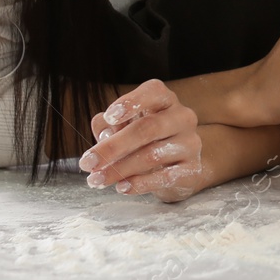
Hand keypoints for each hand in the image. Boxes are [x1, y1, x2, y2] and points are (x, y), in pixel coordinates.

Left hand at [79, 80, 205, 202]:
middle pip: (148, 128)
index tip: (109, 117)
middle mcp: (182, 117)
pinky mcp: (192, 168)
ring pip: (152, 155)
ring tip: (96, 179)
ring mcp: (190, 143)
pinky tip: (121, 187)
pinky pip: (165, 177)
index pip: (153, 92)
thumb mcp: (125, 127)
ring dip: (119, 169)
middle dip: (113, 146)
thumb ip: (108, 126)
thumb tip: (103, 134)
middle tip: (87, 162)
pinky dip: (140, 183)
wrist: (181, 166)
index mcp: (165, 101)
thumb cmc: (146, 141)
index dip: (131, 102)